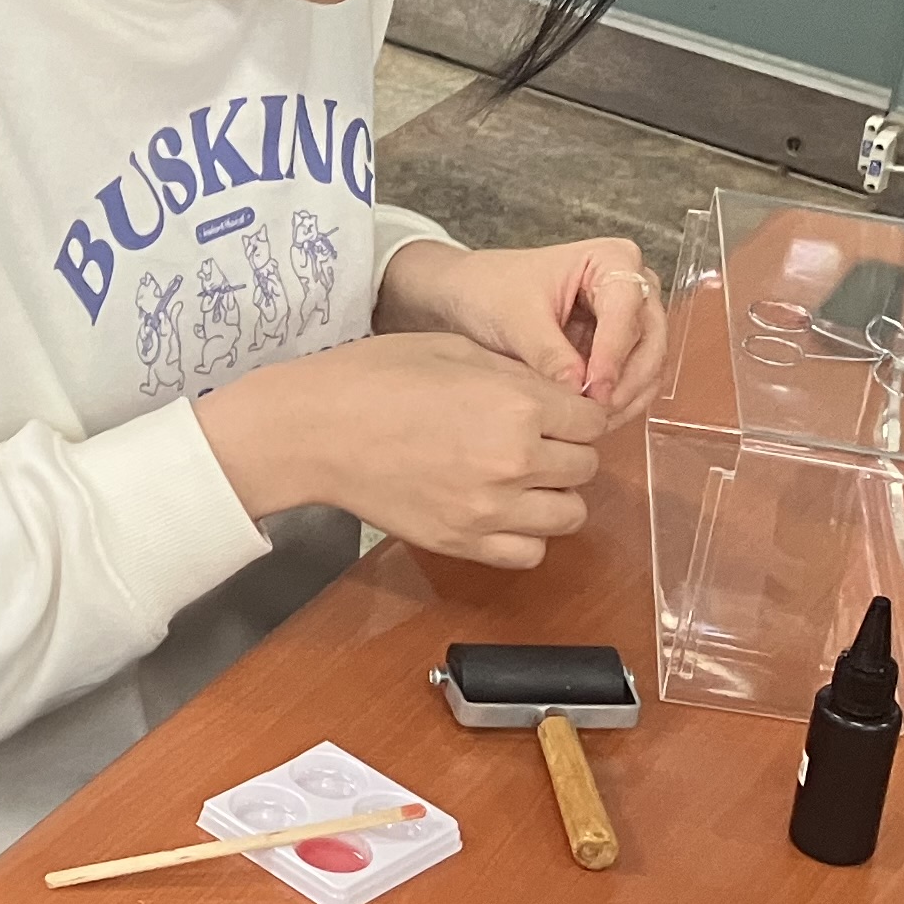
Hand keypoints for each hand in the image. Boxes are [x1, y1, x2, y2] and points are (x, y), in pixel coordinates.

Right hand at [197, 334, 609, 569]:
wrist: (312, 431)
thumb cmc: (371, 379)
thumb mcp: (453, 350)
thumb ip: (515, 374)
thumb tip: (557, 394)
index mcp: (518, 405)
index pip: (592, 420)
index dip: (575, 413)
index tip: (554, 412)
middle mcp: (515, 462)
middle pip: (587, 467)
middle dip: (567, 451)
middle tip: (533, 441)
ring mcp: (490, 509)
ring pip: (571, 515)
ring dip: (555, 495)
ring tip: (520, 478)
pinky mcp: (463, 542)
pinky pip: (530, 553)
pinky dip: (527, 535)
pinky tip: (502, 511)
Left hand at [379, 236, 667, 416]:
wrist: (472, 296)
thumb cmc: (492, 291)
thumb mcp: (516, 319)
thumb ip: (549, 354)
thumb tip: (579, 392)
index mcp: (611, 259)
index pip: (626, 308)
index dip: (613, 352)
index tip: (595, 389)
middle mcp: (633, 284)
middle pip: (649, 338)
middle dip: (625, 381)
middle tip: (596, 415)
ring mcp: (631, 317)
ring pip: (648, 364)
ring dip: (626, 398)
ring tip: (593, 424)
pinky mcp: (622, 346)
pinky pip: (634, 379)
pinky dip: (620, 402)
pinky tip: (595, 421)